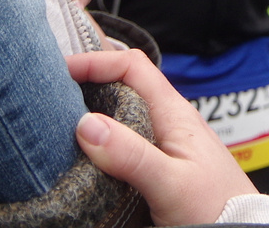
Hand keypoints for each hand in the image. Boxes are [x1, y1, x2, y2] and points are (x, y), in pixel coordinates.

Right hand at [68, 49, 257, 226]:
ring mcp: (163, 144)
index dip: (97, 61)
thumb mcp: (170, 182)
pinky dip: (101, 143)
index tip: (63, 73)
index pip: (132, 67)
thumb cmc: (216, 207)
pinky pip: (124, 143)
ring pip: (121, 116)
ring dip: (92, 115)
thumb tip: (86, 125)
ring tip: (59, 125)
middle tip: (52, 98)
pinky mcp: (158, 166)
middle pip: (123, 87)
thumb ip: (131, 155)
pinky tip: (83, 155)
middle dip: (88, 86)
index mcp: (173, 113)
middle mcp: (167, 122)